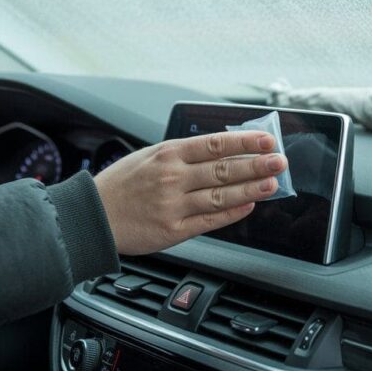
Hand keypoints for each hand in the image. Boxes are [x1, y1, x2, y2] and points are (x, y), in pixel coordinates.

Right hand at [94, 131, 286, 254]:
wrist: (92, 215)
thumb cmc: (122, 184)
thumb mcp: (149, 155)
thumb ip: (184, 154)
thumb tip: (223, 149)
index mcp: (168, 154)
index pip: (215, 144)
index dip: (245, 141)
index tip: (267, 140)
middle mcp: (172, 177)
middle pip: (223, 169)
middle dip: (256, 165)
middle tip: (279, 161)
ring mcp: (173, 205)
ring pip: (221, 195)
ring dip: (250, 189)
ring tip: (272, 184)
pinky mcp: (172, 230)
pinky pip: (209, 221)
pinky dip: (231, 213)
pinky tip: (248, 207)